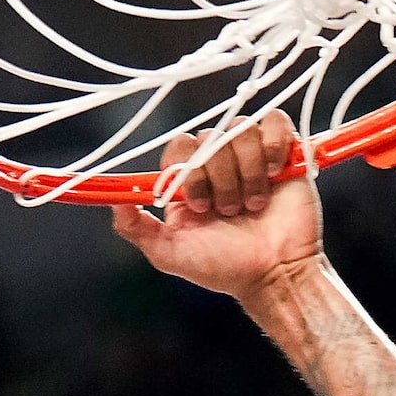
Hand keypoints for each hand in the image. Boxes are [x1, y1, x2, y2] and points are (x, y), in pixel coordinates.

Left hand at [110, 111, 324, 303]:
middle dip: (219, 176)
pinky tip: (273, 174)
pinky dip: (271, 144)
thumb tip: (112, 198)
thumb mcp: (169, 253)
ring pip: (240, 129)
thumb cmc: (224, 268)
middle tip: (229, 211)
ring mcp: (251, 155)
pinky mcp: (283, 151)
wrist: (275, 274)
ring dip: (246, 171)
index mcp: (189, 181)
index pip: (179, 147)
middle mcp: (218, 163)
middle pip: (209, 136)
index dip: (187, 169)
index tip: (198, 204)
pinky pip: (273, 120)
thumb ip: (135, 227)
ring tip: (254, 205)